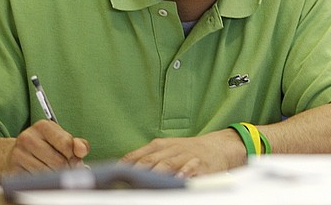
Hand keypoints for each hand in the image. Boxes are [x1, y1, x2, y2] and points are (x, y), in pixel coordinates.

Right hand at [6, 120, 88, 173]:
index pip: (66, 143)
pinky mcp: (12, 170)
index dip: (74, 156)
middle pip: (58, 160)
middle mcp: (28, 137)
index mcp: (43, 126)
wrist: (15, 155)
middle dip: (67, 168)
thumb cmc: (44, 146)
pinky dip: (42, 182)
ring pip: (47, 173)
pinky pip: (35, 181)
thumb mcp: (61, 139)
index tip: (74, 160)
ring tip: (54, 172)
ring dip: (55, 177)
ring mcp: (18, 154)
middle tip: (67, 169)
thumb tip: (82, 150)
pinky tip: (41, 176)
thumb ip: (76, 144)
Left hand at [121, 129, 247, 177]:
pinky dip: (183, 173)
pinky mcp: (200, 164)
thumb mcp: (165, 149)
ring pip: (166, 165)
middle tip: (126, 185)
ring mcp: (185, 156)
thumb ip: (145, 157)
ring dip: (155, 175)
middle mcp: (171, 149)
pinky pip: (190, 168)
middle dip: (136, 174)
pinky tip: (177, 180)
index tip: (112, 179)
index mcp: (159, 146)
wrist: (218, 147)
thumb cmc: (186, 152)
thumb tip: (120, 169)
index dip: (124, 168)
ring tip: (146, 184)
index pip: (137, 156)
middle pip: (149, 162)